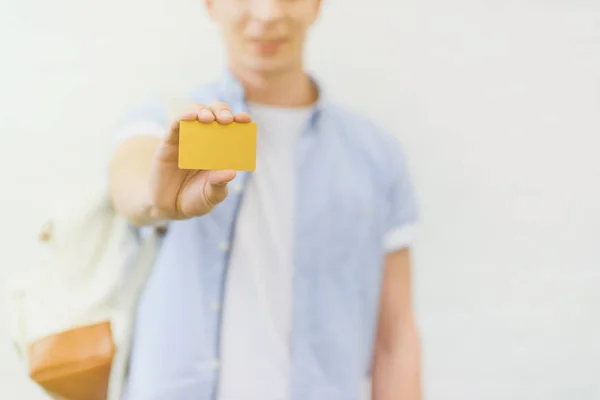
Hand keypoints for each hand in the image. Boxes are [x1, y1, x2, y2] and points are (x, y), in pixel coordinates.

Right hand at [148, 101, 251, 219]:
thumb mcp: (211, 196)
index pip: (233, 127)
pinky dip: (183, 116)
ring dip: (203, 111)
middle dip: (222, 111)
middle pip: (215, 113)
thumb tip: (231, 172)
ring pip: (195, 111)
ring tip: (208, 119)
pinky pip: (175, 123)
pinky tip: (190, 117)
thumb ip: (219, 185)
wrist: (169, 207)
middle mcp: (205, 139)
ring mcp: (187, 138)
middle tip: (226, 120)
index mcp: (221, 149)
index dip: (240, 119)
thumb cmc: (195, 200)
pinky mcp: (169, 141)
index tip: (245, 119)